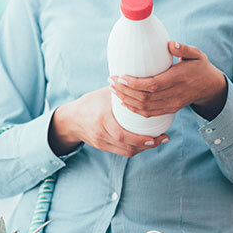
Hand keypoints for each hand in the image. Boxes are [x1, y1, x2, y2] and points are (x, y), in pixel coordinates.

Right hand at [48, 87, 168, 157]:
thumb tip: (143, 81)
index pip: (123, 135)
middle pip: (128, 147)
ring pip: (126, 151)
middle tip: (163, 139)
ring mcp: (101, 142)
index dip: (141, 139)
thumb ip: (122, 91)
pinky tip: (145, 143)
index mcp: (102, 119)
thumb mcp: (104, 94)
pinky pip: (122, 151)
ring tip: (157, 141)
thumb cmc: (90, 103)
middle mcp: (101, 133)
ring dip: (144, 148)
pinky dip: (135, 148)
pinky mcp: (102, 147)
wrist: (70, 119)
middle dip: (148, 145)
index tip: (157, 136)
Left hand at [109, 41, 227, 120]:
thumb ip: (184, 48)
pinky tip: (124, 101)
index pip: (153, 85)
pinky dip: (135, 109)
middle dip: (125, 91)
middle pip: (145, 98)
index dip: (135, 84)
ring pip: (145, 107)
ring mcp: (172, 104)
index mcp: (179, 79)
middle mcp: (175, 94)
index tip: (121, 76)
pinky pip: (150, 113)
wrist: (210, 87)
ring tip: (113, 89)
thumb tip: (170, 44)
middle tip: (111, 80)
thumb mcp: (197, 54)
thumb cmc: (200, 66)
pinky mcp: (170, 109)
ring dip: (127, 99)